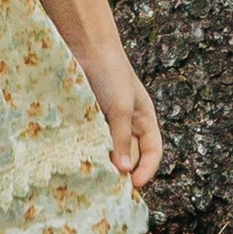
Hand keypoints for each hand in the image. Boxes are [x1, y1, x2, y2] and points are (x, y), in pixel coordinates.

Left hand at [88, 62, 163, 192]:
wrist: (85, 48)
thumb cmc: (111, 74)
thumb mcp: (121, 109)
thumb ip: (122, 139)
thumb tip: (124, 171)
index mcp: (144, 120)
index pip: (153, 152)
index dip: (147, 170)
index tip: (133, 184)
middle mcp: (127, 124)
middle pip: (130, 156)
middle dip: (122, 170)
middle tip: (108, 185)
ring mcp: (105, 123)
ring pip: (108, 152)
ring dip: (102, 163)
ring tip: (93, 174)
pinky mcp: (86, 121)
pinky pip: (89, 142)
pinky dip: (86, 152)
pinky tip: (79, 159)